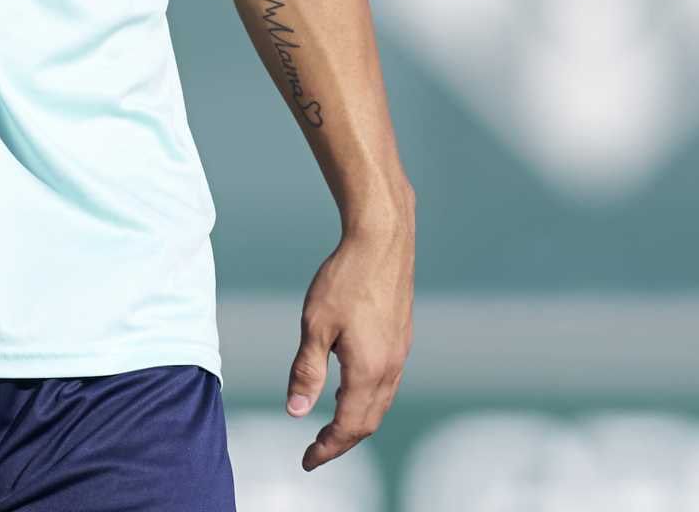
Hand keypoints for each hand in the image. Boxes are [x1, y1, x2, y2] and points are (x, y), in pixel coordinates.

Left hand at [286, 218, 414, 471]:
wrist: (382, 237)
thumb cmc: (346, 277)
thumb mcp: (315, 324)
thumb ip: (307, 371)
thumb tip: (296, 412)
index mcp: (368, 369)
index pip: (349, 426)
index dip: (328, 448)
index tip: (307, 460)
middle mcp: (391, 365)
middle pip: (369, 420)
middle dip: (343, 440)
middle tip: (317, 449)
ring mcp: (400, 350)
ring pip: (381, 401)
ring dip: (357, 419)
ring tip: (330, 423)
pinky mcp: (402, 334)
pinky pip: (387, 381)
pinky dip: (367, 397)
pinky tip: (350, 385)